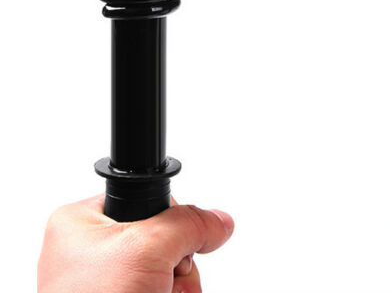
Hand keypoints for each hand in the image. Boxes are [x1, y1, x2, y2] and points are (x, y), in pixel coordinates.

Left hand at [38, 195, 233, 292]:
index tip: (172, 242)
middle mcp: (92, 251)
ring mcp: (107, 283)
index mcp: (82, 223)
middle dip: (177, 264)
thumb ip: (189, 224)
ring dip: (179, 287)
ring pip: (169, 270)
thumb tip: (219, 221)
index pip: (145, 199)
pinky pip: (167, 290)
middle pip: (164, 238)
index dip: (168, 221)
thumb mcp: (148, 249)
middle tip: (164, 279)